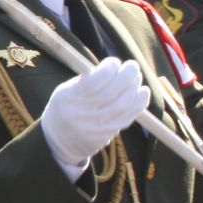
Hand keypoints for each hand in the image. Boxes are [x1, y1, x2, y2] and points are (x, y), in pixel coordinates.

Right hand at [42, 57, 149, 177]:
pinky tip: (143, 92)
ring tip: (136, 77)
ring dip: (135, 87)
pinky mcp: (108, 134)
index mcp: (70, 97)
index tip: (114, 62)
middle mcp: (83, 113)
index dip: (109, 68)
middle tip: (132, 66)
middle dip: (127, 75)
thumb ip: (87, 79)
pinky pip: (129, 117)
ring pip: (123, 104)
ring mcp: (96, 126)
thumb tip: (115, 66)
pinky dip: (139, 103)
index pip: (95, 80)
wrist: (59, 140)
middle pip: (112, 92)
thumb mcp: (67, 91)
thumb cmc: (66, 107)